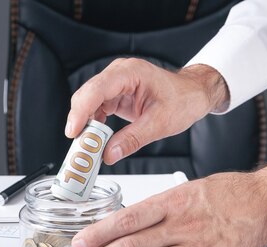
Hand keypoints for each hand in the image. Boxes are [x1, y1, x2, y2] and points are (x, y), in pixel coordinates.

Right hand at [65, 58, 228, 164]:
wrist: (193, 94)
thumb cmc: (183, 99)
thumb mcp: (159, 124)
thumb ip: (132, 139)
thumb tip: (109, 154)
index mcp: (131, 73)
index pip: (97, 89)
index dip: (82, 111)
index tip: (73, 132)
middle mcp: (119, 74)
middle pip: (87, 95)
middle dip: (80, 121)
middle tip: (79, 147)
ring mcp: (115, 84)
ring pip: (88, 103)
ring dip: (85, 125)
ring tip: (86, 147)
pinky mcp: (115, 95)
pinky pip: (96, 109)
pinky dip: (94, 125)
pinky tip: (95, 139)